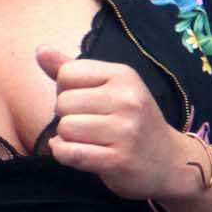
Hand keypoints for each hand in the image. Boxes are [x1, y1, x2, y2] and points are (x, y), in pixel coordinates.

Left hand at [35, 46, 197, 204]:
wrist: (170, 162)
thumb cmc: (132, 121)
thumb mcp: (109, 87)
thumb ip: (71, 69)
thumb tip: (40, 50)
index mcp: (123, 75)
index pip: (66, 74)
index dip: (65, 90)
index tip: (85, 102)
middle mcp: (127, 99)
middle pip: (62, 102)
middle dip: (67, 116)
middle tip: (89, 125)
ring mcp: (125, 131)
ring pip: (65, 129)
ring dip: (67, 138)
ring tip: (89, 140)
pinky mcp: (118, 160)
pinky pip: (70, 153)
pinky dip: (64, 154)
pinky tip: (78, 153)